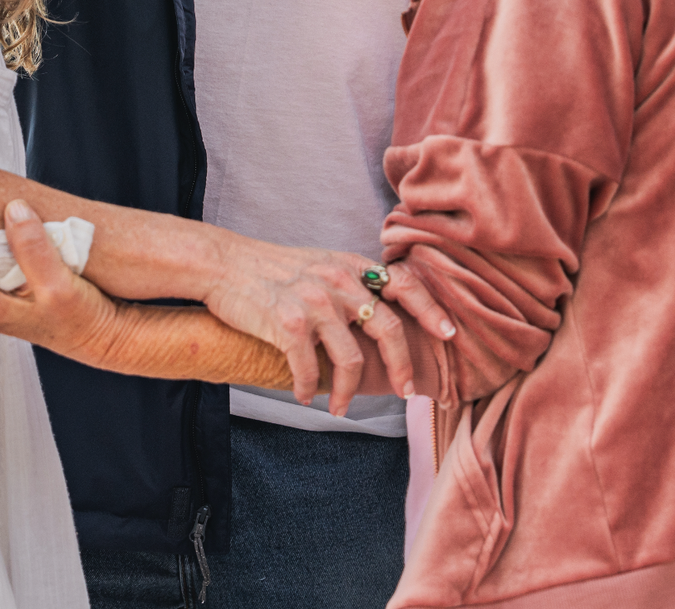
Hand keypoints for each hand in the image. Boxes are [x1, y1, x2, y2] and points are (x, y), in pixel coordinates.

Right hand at [200, 235, 451, 412]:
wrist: (225, 265)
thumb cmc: (272, 269)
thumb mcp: (320, 265)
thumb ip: (349, 284)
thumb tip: (377, 317)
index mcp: (350, 266)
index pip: (404, 284)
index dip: (431, 310)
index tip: (449, 334)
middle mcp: (339, 281)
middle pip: (389, 329)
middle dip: (402, 367)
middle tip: (404, 392)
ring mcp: (314, 302)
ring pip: (351, 360)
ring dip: (349, 393)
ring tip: (341, 409)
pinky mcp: (288, 323)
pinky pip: (310, 369)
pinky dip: (310, 389)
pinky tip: (305, 396)